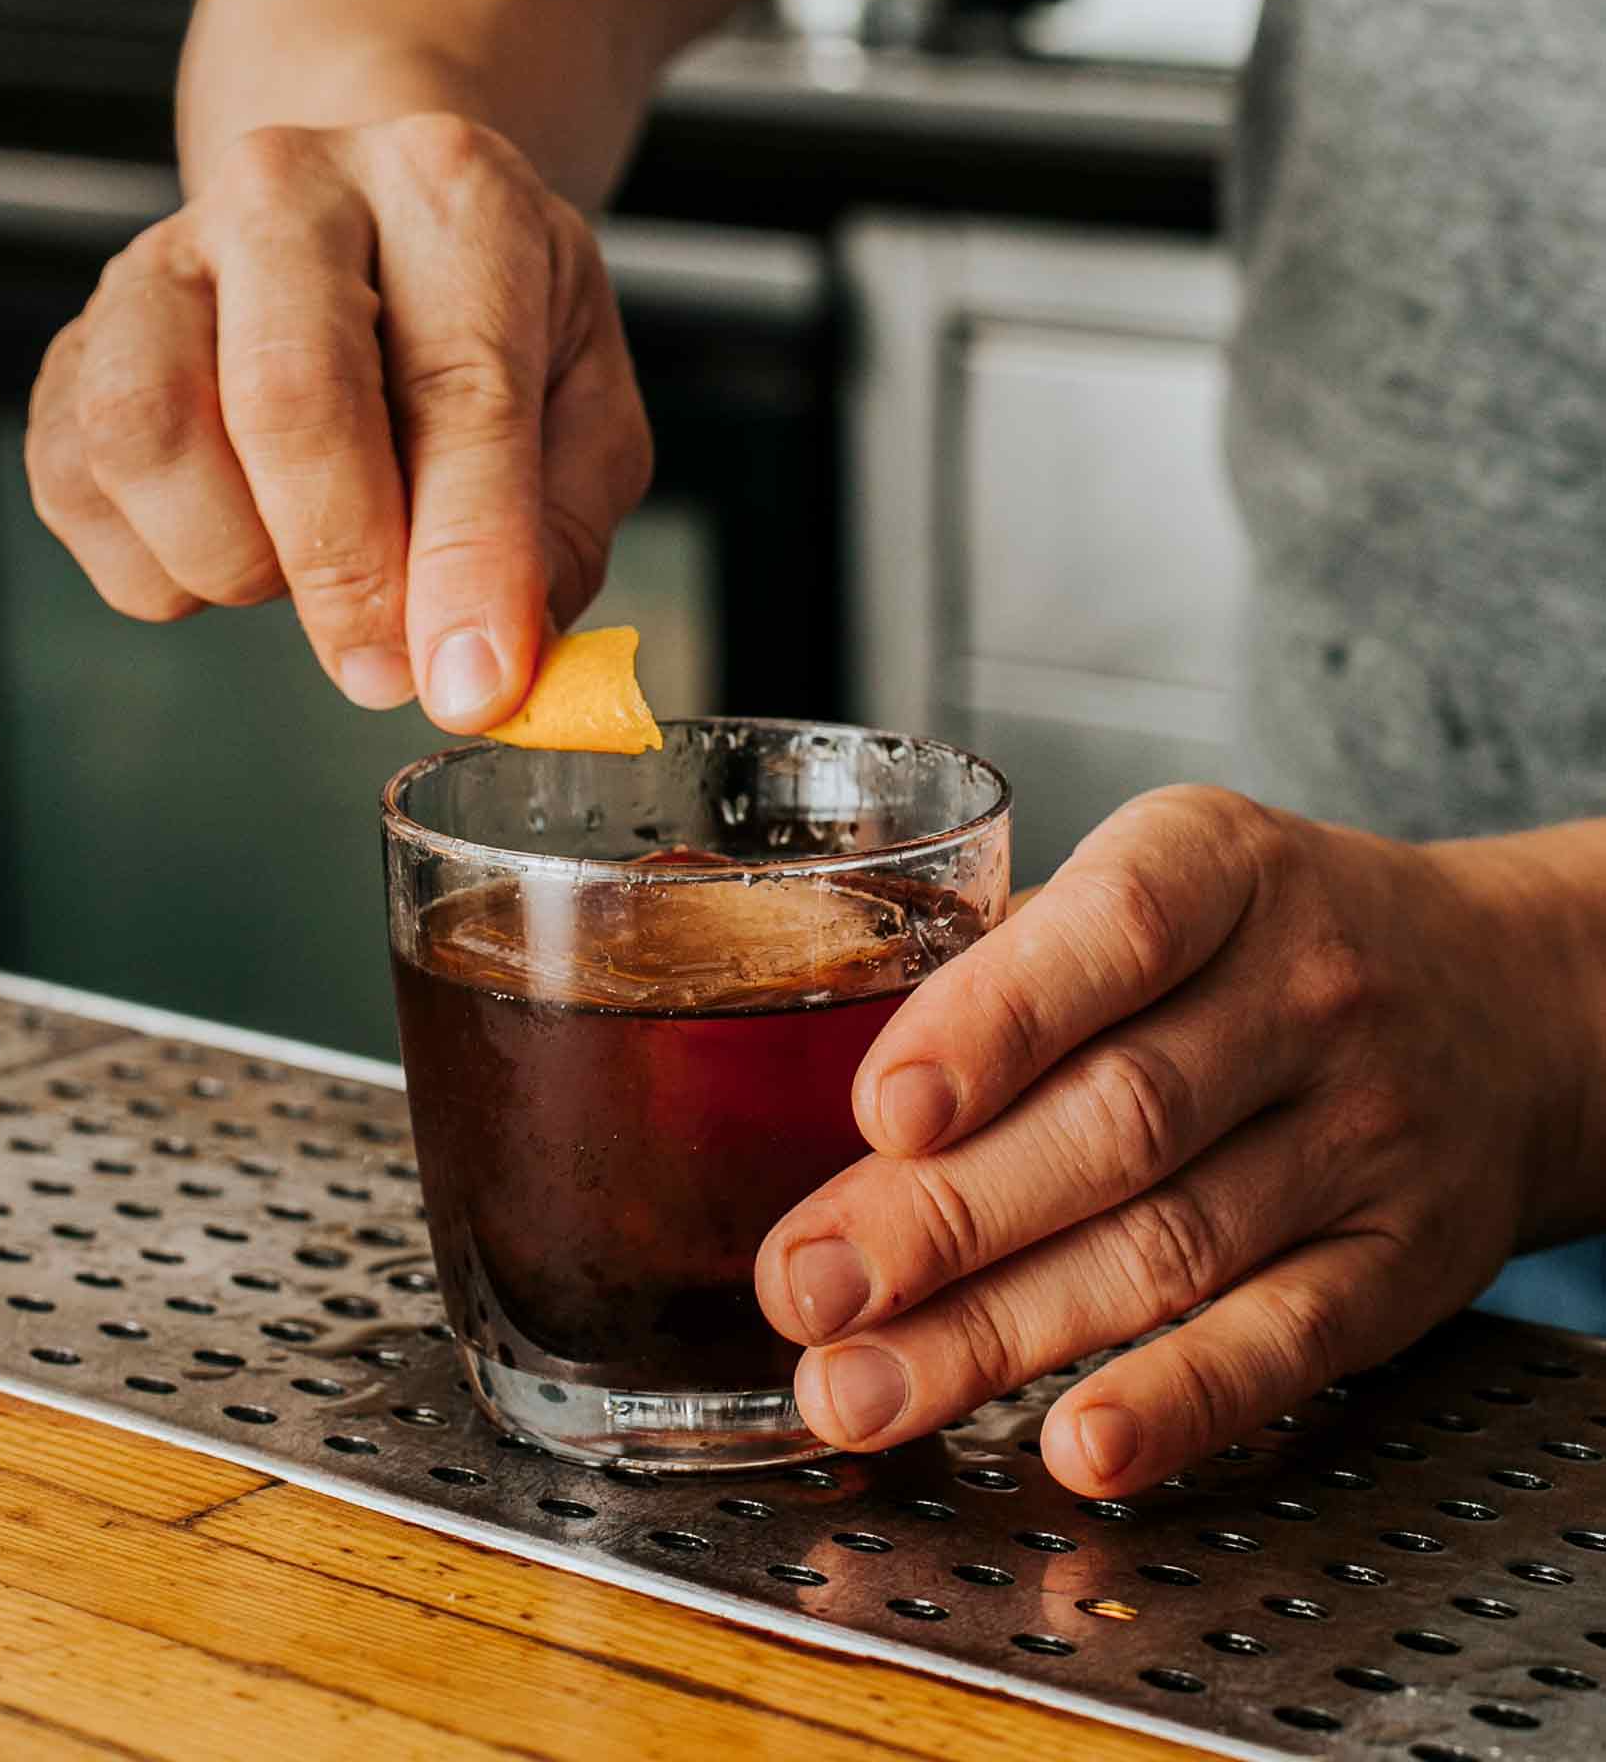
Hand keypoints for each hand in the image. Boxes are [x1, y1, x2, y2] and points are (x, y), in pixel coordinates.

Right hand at [25, 115, 651, 728]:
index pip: (461, 389)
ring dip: (236, 559)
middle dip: (345, 572)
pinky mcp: (80, 340)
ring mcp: (162, 258)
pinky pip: (80, 486)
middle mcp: (292, 196)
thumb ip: (556, 539)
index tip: (473, 683)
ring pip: (150, 435)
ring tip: (309, 568)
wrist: (376, 239)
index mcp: (450, 196)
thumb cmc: (494, 332)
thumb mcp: (585, 415)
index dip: (467, 556)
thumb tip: (489, 672)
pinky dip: (160, 565)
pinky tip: (240, 543)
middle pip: (288, 396)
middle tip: (387, 671)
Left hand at [757, 785, 1600, 1494]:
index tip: (883, 1110)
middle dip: (941, 1217)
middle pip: (1117, 1117)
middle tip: (807, 1286)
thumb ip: (1015, 955)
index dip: (993, 1024)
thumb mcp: (1170, 876)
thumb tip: (813, 1062)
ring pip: (1170, 1246)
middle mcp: (1304, 992)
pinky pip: (1283, 1343)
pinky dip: (1176, 1403)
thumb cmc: (1272, 939)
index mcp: (1221, 865)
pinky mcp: (1398, 1264)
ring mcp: (1361, 1134)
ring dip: (998, 1333)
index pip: (1113, 932)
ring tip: (857, 1387)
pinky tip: (1072, 1446)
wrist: (1504, 1001)